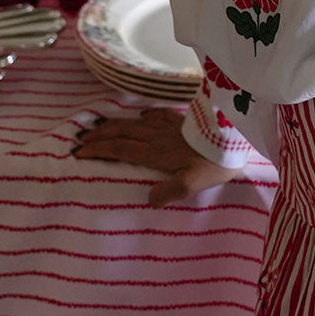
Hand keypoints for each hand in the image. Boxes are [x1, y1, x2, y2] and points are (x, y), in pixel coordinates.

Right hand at [72, 106, 243, 206]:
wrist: (235, 135)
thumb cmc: (213, 162)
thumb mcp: (191, 184)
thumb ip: (168, 192)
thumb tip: (148, 199)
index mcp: (156, 153)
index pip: (121, 150)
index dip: (100, 150)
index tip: (80, 151)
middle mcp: (158, 137)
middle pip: (123, 134)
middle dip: (101, 135)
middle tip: (82, 138)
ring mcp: (170, 127)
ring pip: (136, 124)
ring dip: (116, 125)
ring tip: (101, 125)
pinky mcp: (183, 121)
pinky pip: (158, 116)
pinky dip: (145, 116)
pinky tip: (142, 116)